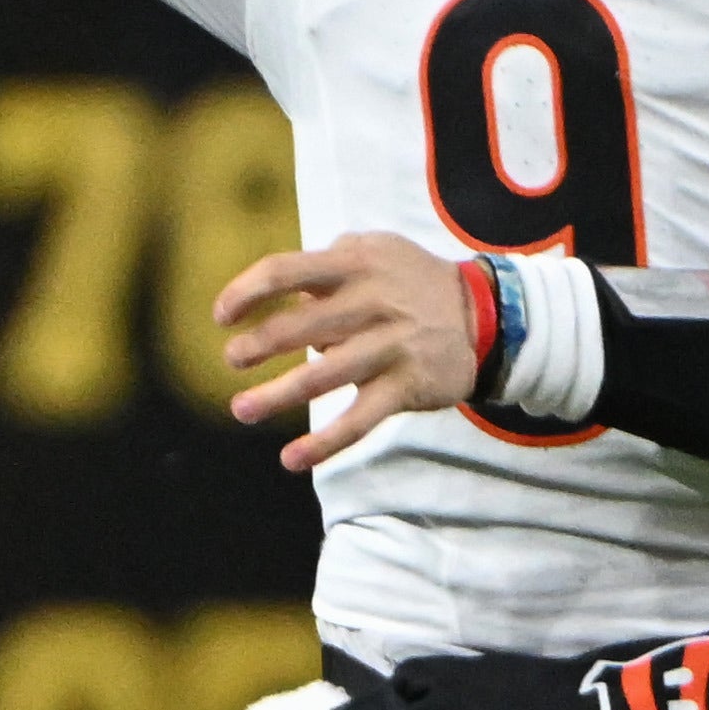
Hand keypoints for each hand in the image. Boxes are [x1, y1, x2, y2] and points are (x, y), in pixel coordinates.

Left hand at [214, 230, 483, 472]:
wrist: (487, 315)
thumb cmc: (413, 281)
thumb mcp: (376, 249)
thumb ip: (327, 260)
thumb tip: (274, 284)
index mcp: (354, 264)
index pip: (286, 271)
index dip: (247, 292)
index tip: (221, 316)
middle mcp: (371, 302)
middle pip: (300, 326)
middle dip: (258, 345)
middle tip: (232, 360)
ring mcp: (390, 346)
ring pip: (323, 377)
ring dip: (277, 396)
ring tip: (242, 410)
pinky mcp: (406, 386)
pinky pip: (359, 420)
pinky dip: (325, 443)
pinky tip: (293, 459)